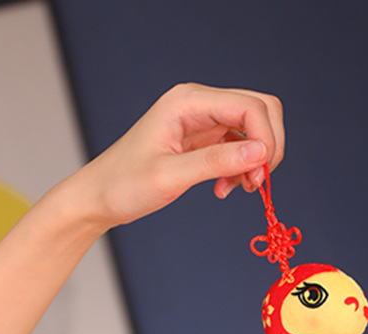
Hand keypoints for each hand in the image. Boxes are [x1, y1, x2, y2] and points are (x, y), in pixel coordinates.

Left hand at [74, 83, 284, 229]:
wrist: (100, 198)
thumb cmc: (124, 184)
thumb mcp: (170, 176)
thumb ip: (216, 162)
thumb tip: (260, 153)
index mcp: (187, 101)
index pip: (250, 106)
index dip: (266, 139)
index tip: (260, 174)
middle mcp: (199, 104)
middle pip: (259, 110)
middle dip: (267, 147)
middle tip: (256, 181)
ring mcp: (203, 121)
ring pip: (253, 130)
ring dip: (255, 161)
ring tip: (239, 188)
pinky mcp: (204, 140)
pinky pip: (240, 147)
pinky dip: (241, 169)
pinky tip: (224, 188)